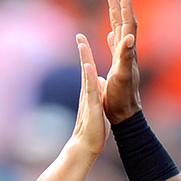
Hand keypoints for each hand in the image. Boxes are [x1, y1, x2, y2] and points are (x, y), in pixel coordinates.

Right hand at [70, 33, 106, 158]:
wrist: (87, 145)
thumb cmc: (94, 128)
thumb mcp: (98, 106)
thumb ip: (98, 92)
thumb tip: (100, 80)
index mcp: (91, 91)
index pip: (89, 69)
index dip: (87, 55)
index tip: (82, 40)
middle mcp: (88, 92)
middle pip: (85, 67)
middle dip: (83, 51)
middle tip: (79, 35)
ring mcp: (89, 98)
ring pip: (87, 75)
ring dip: (85, 59)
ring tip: (82, 44)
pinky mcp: (92, 106)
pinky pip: (91, 89)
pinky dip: (89, 77)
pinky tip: (88, 66)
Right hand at [104, 0, 141, 123]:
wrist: (125, 114)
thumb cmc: (122, 97)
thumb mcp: (122, 75)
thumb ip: (124, 55)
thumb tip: (128, 36)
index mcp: (128, 53)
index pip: (128, 26)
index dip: (125, 10)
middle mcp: (128, 55)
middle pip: (124, 27)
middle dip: (119, 10)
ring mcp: (123, 61)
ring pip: (119, 35)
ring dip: (115, 21)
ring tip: (112, 9)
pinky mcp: (118, 69)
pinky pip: (115, 49)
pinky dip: (112, 39)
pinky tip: (110, 36)